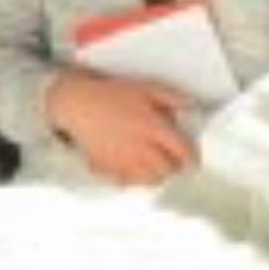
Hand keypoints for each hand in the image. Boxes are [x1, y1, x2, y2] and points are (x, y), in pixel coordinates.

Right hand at [46, 69, 195, 186]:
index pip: (183, 151)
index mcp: (153, 127)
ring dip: (155, 175)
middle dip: (173, 167)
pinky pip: (126, 182)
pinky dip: (132, 179)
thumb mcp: (145, 87)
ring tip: (153, 167)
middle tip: (172, 161)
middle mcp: (140, 147)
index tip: (191, 158)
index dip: (191, 157)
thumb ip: (172, 97)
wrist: (76, 102)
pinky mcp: (107, 166)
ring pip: (149, 180)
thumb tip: (192, 106)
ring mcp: (123, 159)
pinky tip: (131, 169)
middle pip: (168, 171)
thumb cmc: (110, 94)